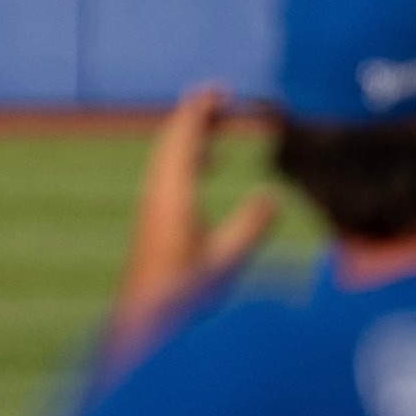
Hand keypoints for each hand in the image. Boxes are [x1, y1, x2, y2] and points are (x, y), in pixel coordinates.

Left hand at [109, 87, 279, 366]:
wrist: (142, 325)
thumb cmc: (182, 297)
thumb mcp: (225, 262)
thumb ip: (249, 227)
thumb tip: (273, 196)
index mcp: (171, 198)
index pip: (180, 141)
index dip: (197, 112)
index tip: (217, 90)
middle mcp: (156, 197)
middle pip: (172, 142)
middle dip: (196, 115)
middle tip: (224, 95)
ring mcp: (152, 208)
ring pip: (169, 158)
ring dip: (193, 135)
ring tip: (221, 122)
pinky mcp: (154, 221)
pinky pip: (170, 174)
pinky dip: (190, 157)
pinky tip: (210, 163)